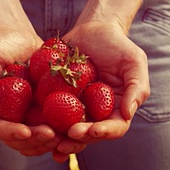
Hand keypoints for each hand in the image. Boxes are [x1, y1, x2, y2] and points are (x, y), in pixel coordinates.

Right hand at [0, 26, 60, 155]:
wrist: (19, 37)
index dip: (8, 132)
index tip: (26, 131)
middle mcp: (3, 117)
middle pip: (15, 139)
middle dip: (33, 141)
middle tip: (51, 135)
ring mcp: (22, 117)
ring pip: (33, 140)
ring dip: (47, 143)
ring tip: (62, 135)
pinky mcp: (39, 112)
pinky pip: (49, 129)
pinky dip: (59, 134)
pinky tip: (71, 131)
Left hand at [53, 21, 149, 157]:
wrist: (93, 29)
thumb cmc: (118, 45)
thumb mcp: (134, 62)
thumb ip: (136, 87)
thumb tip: (128, 114)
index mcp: (116, 109)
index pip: (114, 128)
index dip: (104, 132)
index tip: (93, 130)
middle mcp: (96, 113)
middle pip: (88, 134)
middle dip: (78, 139)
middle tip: (67, 137)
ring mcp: (75, 108)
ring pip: (67, 130)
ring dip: (59, 139)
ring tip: (49, 139)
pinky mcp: (57, 99)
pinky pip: (49, 114)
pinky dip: (42, 123)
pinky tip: (32, 128)